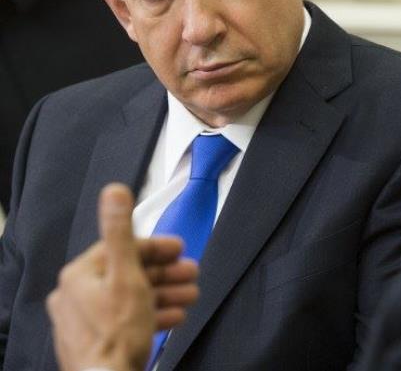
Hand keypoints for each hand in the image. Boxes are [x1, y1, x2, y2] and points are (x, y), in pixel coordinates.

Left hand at [46, 184, 198, 370]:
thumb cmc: (117, 334)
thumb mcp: (127, 275)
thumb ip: (122, 232)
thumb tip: (114, 191)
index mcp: (80, 275)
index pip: (123, 249)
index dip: (156, 247)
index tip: (180, 248)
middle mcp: (77, 296)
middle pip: (129, 273)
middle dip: (166, 272)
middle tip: (191, 272)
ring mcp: (85, 321)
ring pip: (132, 297)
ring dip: (165, 292)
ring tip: (191, 294)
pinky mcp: (97, 340)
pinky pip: (128, 319)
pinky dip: (153, 313)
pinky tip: (174, 315)